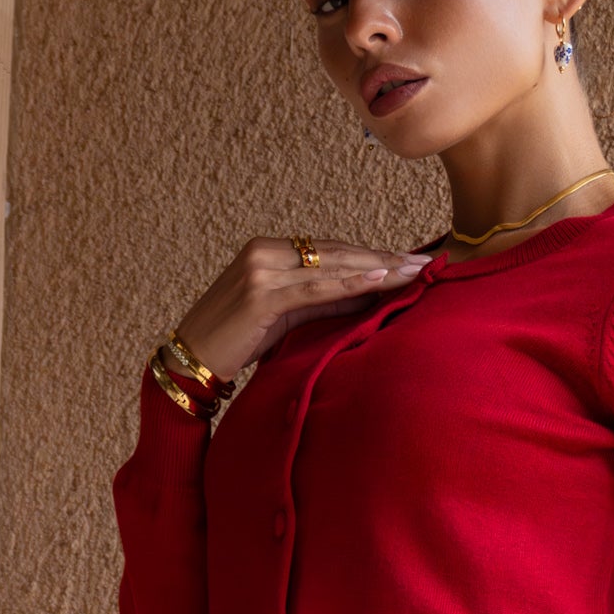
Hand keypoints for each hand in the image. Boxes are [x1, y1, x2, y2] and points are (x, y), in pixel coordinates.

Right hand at [172, 235, 435, 385]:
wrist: (187, 363)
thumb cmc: (235, 343)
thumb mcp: (283, 317)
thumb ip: (320, 301)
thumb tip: (368, 295)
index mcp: (269, 251)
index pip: (332, 250)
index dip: (372, 254)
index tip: (410, 259)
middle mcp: (264, 252)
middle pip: (337, 252)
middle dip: (384, 257)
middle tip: (426, 260)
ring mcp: (260, 269)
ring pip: (331, 265)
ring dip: (376, 267)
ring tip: (414, 269)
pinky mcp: (259, 294)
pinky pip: (315, 287)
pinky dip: (349, 283)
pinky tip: (379, 278)